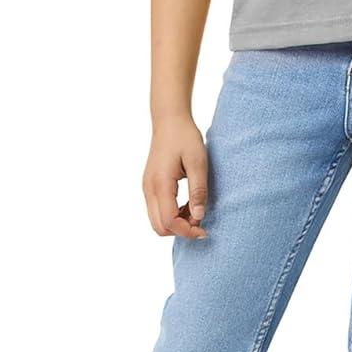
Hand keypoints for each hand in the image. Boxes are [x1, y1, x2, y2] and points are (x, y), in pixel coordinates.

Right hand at [142, 114, 208, 236]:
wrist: (169, 120)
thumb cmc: (185, 137)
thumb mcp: (198, 162)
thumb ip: (198, 191)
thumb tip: (198, 217)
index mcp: (160, 184)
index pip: (169, 221)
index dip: (187, 231)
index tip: (205, 229)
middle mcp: (148, 189)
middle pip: (159, 227)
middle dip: (181, 231)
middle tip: (201, 221)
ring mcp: (147, 188)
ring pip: (157, 221)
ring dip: (176, 223)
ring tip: (196, 210)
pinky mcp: (150, 186)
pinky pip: (157, 211)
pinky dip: (172, 215)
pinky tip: (188, 205)